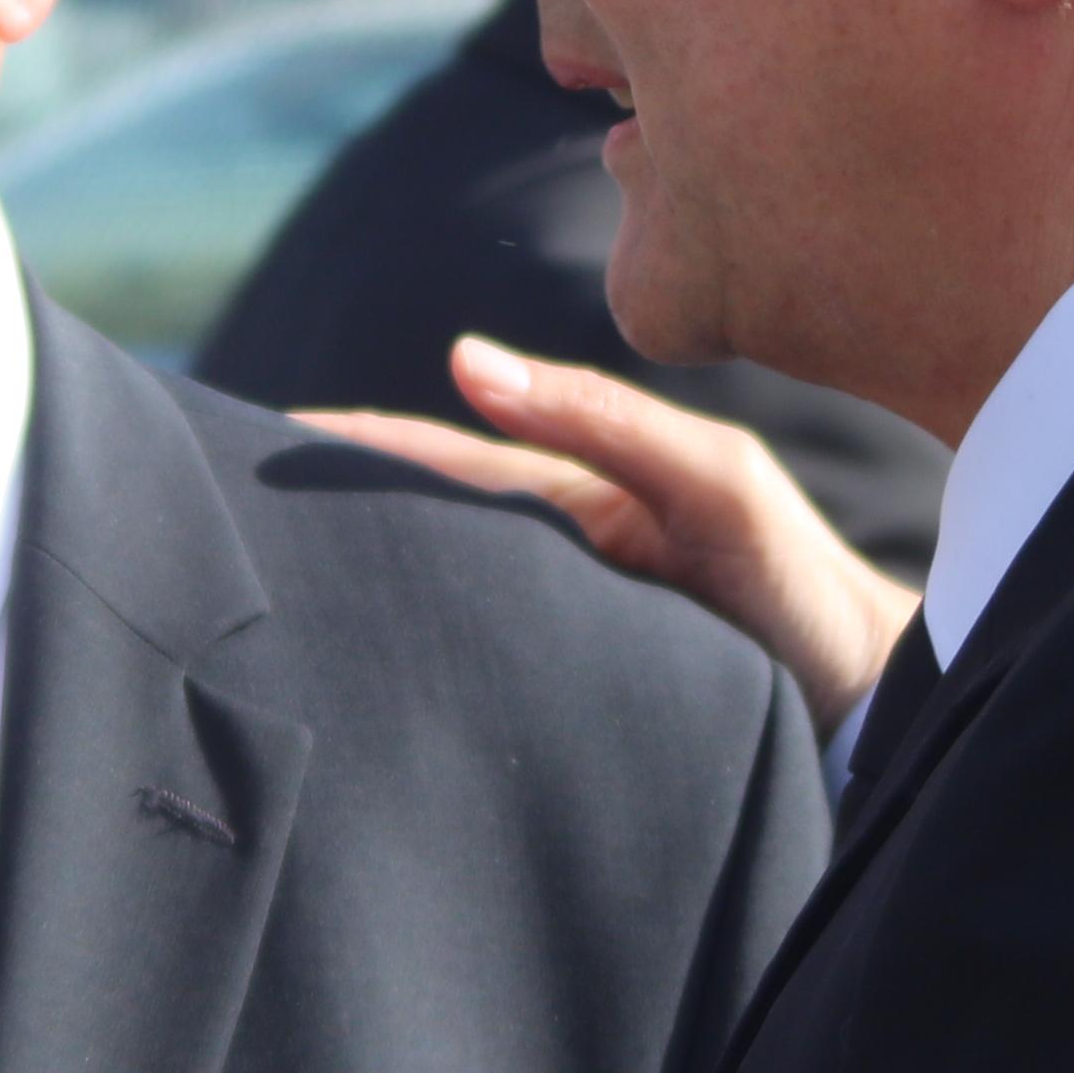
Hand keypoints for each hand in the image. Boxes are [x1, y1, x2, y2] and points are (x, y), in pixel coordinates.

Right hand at [300, 339, 923, 729]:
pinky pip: (467, 674)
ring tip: (246, 603)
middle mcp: (547, 560)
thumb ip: (600, 422)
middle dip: (317, 518)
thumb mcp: (710, 481)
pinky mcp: (563, 705)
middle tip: (202, 521)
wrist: (871, 711)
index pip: (428, 461)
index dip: (341, 451)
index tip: (242, 444)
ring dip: (350, 596)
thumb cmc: (798, 587)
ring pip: (430, 604)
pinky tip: (347, 688)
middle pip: (410, 530)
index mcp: (566, 499)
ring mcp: (551, 631)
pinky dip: (403, 664)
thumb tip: (462, 360)